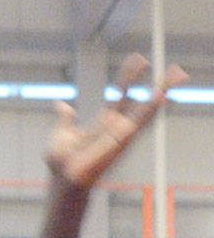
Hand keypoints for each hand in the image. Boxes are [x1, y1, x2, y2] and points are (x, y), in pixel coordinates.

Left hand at [45, 55, 186, 191]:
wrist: (63, 178)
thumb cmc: (62, 162)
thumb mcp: (62, 132)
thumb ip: (66, 119)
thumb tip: (61, 105)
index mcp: (105, 122)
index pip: (120, 95)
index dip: (129, 76)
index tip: (139, 59)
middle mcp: (118, 127)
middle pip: (141, 101)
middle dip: (157, 84)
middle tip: (174, 69)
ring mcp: (123, 133)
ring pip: (147, 110)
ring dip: (163, 92)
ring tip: (178, 75)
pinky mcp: (123, 141)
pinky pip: (141, 121)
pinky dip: (153, 108)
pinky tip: (163, 94)